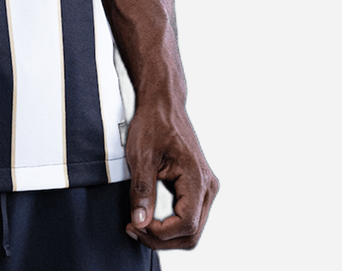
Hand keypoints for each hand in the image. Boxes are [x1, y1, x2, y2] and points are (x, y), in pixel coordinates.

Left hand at [123, 96, 217, 250]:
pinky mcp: (198, 186)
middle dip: (162, 239)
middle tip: (134, 229)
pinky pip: (189, 216)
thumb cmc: (153, 123)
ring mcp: (205, 187)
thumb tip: (140, 222)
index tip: (136, 224)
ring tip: (139, 225)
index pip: (186, 224)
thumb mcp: (141, 156)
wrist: (163, 103)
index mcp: (198, 178)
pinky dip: (171, 224)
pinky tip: (151, 218)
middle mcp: (208, 186)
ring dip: (166, 234)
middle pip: (192, 232)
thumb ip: (141, 191)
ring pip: (192, 228)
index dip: (160, 233)